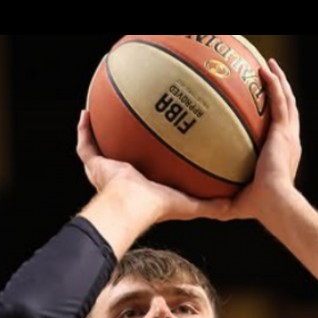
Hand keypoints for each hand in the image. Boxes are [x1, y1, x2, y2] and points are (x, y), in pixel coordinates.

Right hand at [76, 110, 230, 224]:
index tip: (158, 141)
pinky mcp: (94, 164)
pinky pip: (85, 143)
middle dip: (125, 140)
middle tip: (133, 122)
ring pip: (100, 147)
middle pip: (122, 154)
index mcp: (143, 186)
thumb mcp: (190, 205)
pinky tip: (87, 112)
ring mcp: (106, 170)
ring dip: (102, 130)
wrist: (131, 205)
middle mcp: (123, 176)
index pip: (147, 169)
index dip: (151, 157)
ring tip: (106, 110)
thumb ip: (211, 205)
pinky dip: (84, 128)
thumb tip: (233, 205)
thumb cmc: (158, 207)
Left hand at [224, 58, 302, 220]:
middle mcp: (289, 142)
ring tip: (269, 66)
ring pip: (287, 99)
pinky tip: (265, 70)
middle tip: (269, 77)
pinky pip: (280, 100)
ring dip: (279, 80)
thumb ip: (221, 201)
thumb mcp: (236, 201)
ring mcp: (288, 135)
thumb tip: (201, 207)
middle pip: (287, 109)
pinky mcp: (284, 131)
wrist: (274, 202)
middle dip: (280, 91)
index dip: (276, 118)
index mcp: (281, 155)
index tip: (266, 108)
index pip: (281, 131)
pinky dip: (274, 84)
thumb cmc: (258, 207)